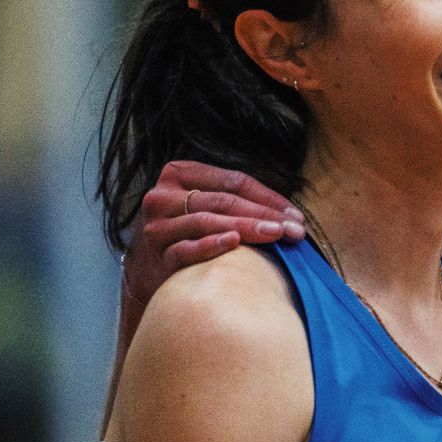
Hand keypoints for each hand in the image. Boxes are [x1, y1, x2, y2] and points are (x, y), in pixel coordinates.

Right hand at [124, 161, 305, 306]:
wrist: (147, 268)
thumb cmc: (186, 232)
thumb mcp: (201, 204)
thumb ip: (232, 199)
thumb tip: (287, 212)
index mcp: (178, 174)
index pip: (232, 180)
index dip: (267, 196)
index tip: (294, 214)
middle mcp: (164, 196)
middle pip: (223, 201)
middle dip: (263, 214)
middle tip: (294, 229)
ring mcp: (158, 226)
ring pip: (207, 221)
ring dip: (246, 228)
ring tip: (276, 235)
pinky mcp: (156, 254)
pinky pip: (187, 248)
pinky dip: (211, 245)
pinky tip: (234, 243)